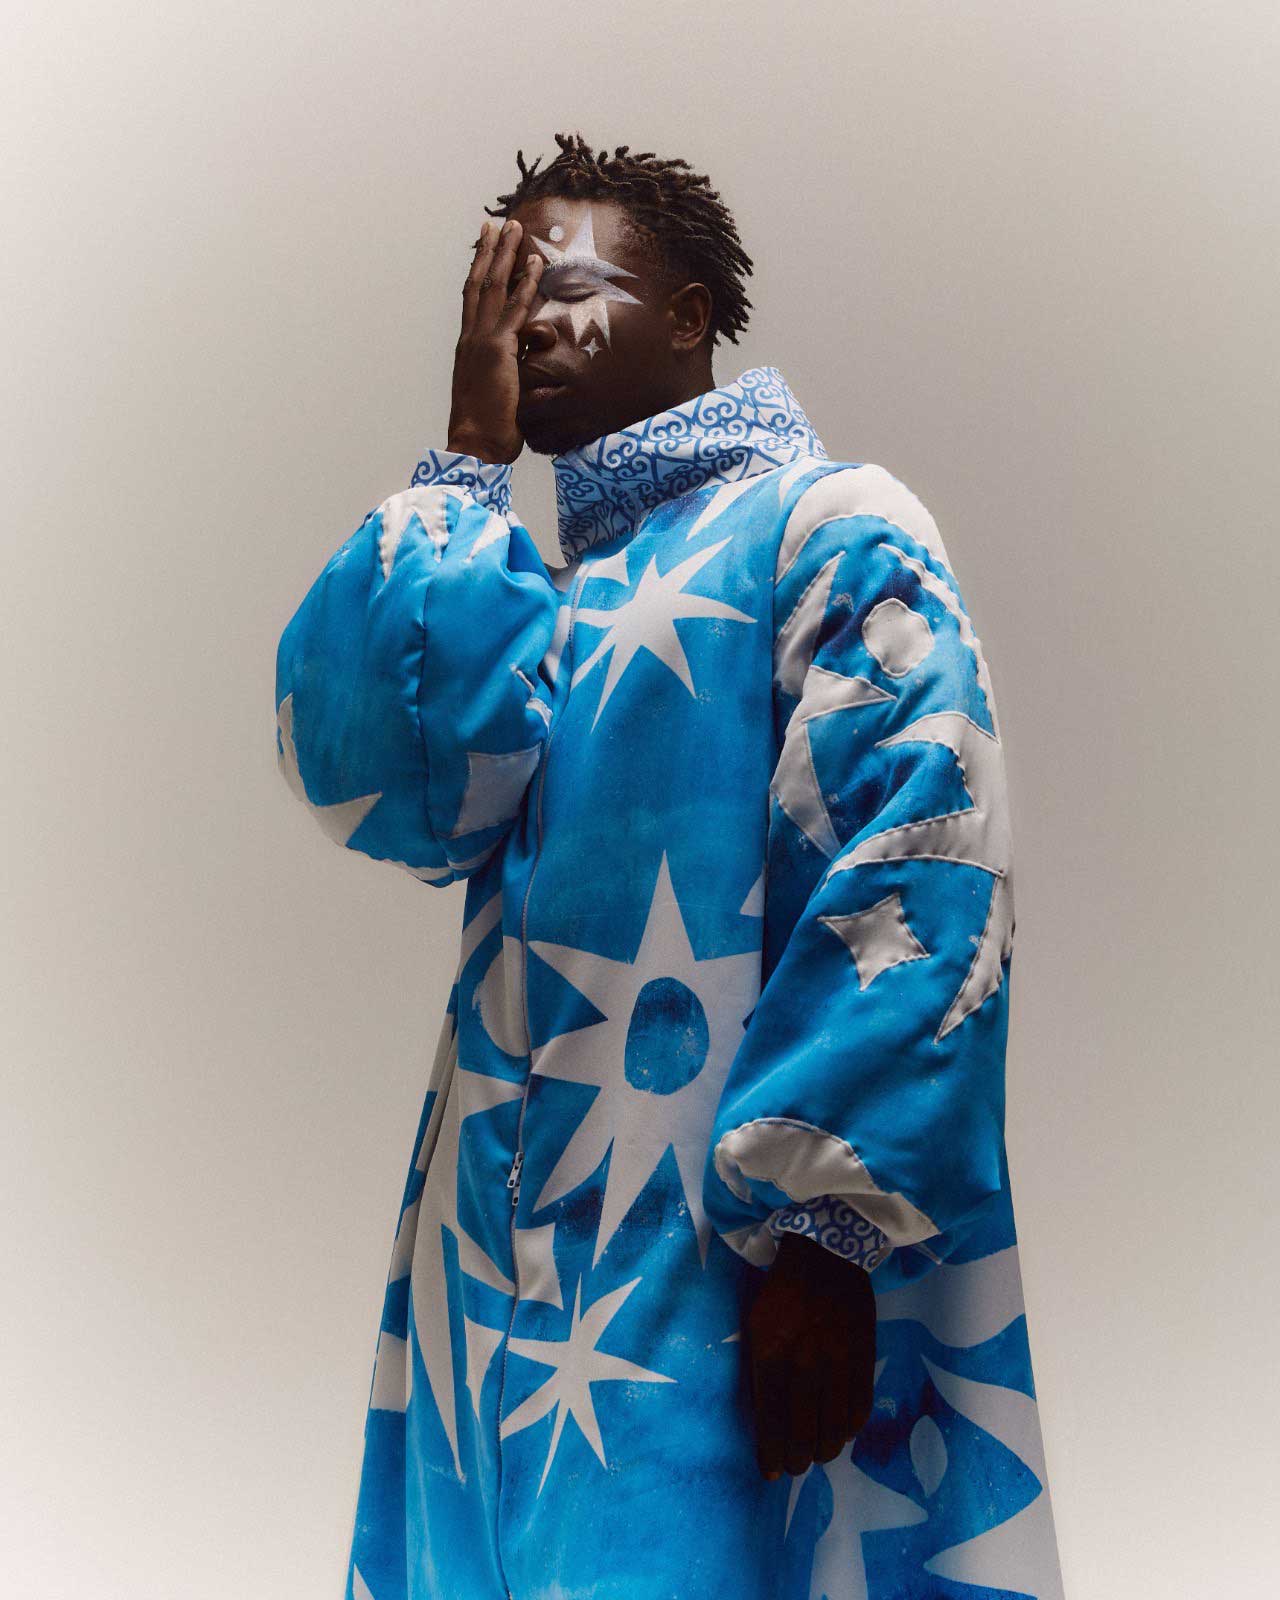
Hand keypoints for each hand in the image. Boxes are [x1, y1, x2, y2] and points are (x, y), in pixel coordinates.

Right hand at [446, 218, 544, 464]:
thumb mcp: (502, 389)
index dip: (478, 272)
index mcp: (467, 347)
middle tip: (497, 224)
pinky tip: (536, 263)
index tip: (484, 248)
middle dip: (489, 252)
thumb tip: (535, 346)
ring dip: (505, 255)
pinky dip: (526, 284)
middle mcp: (470, 338)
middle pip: (479, 284)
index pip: (472, 300)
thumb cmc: (490, 428)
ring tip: (514, 228)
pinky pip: (515, 310)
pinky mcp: (498, 351)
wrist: (476, 446)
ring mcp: (482, 342)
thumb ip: (516, 362)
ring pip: (494, 288)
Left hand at [746, 1231, 876, 1479]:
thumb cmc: (782, 1292)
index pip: (771, 1420)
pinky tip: (840, 1432)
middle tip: (794, 1467)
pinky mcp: (864, 1358)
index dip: (771, 1453)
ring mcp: (839, 1362)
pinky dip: (849, 1429)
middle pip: (804, 1432)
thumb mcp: (755, 1326)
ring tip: (815, 1453)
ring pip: (834, 1427)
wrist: (827, 1255)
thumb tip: (765, 1418)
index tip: (770, 1473)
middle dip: (797, 1459)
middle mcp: (806, 1363)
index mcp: (771, 1353)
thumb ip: (759, 1371)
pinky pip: (860, 1408)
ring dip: (824, 1449)